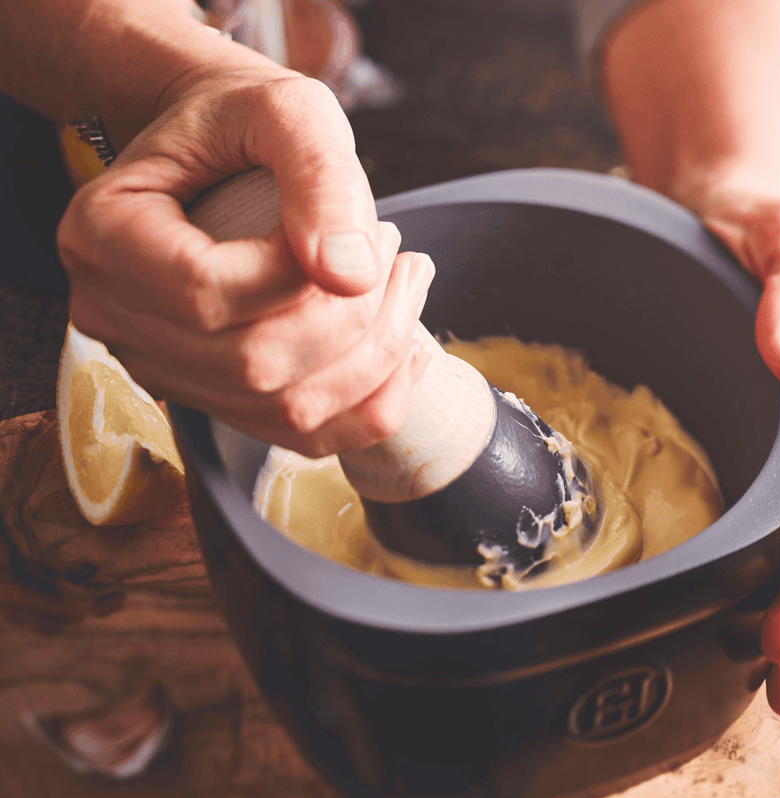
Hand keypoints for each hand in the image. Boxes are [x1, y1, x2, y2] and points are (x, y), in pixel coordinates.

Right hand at [57, 64, 434, 455]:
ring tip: (405, 289)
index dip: (300, 276)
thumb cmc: (241, 122)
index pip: (208, 293)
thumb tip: (352, 275)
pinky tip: (404, 349)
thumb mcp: (286, 110)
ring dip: (374, 361)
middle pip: (253, 366)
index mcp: (106, 237)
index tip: (365, 231)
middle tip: (398, 256)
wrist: (218, 149)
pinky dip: (369, 405)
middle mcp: (118, 318)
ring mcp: (164, 370)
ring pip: (286, 412)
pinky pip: (301, 436)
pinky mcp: (214, 400)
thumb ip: (318, 176)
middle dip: (356, 320)